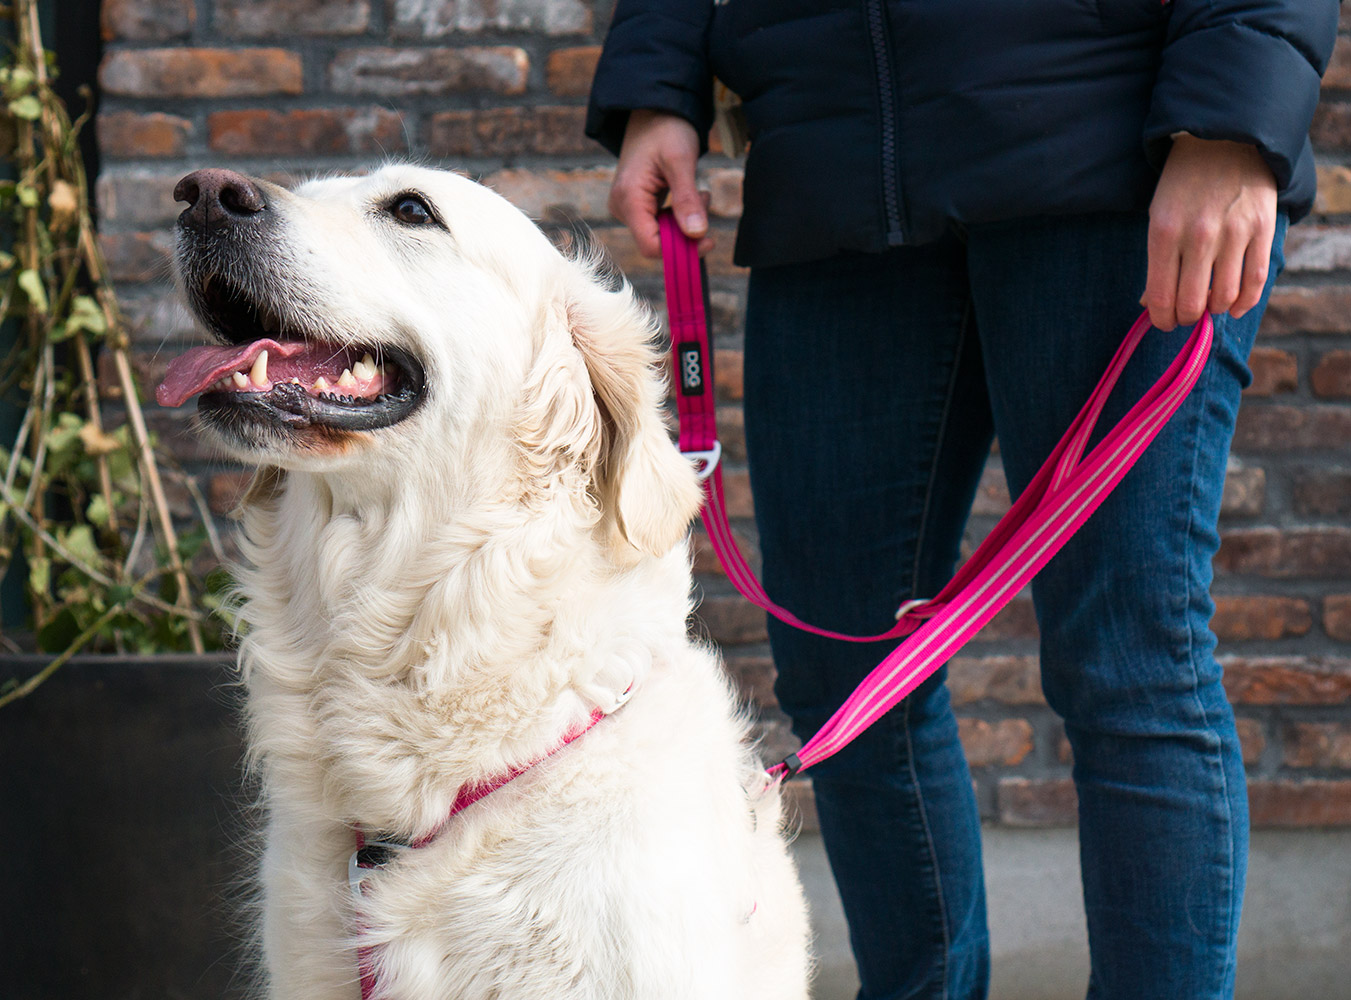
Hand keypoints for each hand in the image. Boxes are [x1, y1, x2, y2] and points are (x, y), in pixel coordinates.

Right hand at [609, 110, 711, 257]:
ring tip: (699, 194)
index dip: (680, 250)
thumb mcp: (680, 161)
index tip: (708, 239)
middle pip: (658, 242)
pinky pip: (661, 223)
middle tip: (704, 201)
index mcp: (629, 200)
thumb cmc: (666, 129)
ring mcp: (629, 207)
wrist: (655, 109)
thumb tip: (697, 234)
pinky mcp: (638, 205)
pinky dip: (680, 215)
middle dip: (686, 230)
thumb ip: (687, 199)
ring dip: (686, 221)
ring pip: (662, 234)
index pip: (651, 246)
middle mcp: (623, 208)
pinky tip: (690, 196)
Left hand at [1142, 135, 1277, 330]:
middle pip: (1192, 304)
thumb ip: (1156, 259)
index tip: (1164, 321)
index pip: (1160, 296)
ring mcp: (1234, 232)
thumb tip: (1151, 304)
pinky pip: (1256, 281)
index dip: (1161, 318)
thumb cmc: (1183, 183)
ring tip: (1209, 303)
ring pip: (1225, 297)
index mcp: (1163, 232)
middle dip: (1186, 318)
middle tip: (1185, 314)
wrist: (1225, 139)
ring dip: (1215, 309)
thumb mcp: (1157, 215)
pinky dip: (1245, 302)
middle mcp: (1198, 235)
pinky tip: (1235, 306)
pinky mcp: (1263, 228)